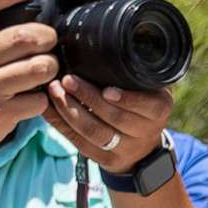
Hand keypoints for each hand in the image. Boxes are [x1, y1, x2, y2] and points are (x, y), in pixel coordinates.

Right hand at [0, 0, 55, 159]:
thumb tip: (6, 5)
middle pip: (24, 37)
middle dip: (46, 36)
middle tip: (47, 40)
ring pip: (39, 67)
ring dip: (50, 65)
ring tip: (45, 67)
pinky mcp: (1, 113)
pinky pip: (39, 99)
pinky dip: (42, 97)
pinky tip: (32, 96)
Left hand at [45, 76, 173, 174]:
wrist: (143, 148)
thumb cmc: (142, 106)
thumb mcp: (151, 88)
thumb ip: (138, 73)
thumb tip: (110, 47)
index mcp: (159, 110)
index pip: (147, 106)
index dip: (126, 99)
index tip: (107, 89)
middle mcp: (146, 132)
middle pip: (115, 118)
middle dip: (88, 98)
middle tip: (68, 80)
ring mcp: (125, 149)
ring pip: (94, 132)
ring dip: (71, 111)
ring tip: (55, 91)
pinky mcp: (105, 160)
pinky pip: (79, 142)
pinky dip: (60, 124)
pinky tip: (48, 108)